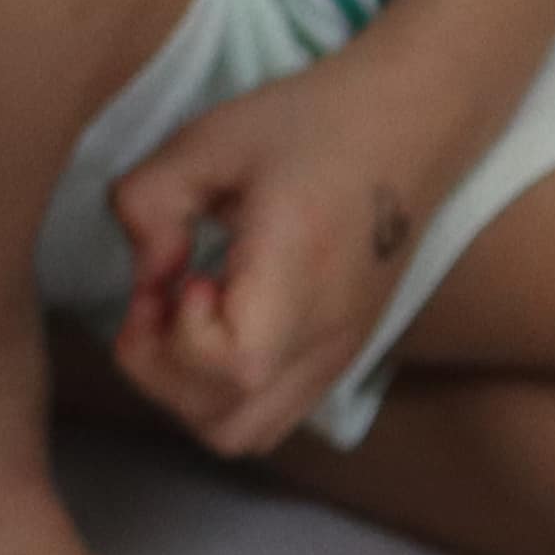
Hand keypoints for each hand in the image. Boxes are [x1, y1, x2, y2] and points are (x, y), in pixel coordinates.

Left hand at [110, 63, 439, 457]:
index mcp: (301, 274)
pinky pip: (272, 410)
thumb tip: (144, 276)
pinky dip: (222, 389)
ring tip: (179, 315)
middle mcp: (329, 332)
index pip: (237, 368)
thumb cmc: (309, 123)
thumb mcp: (209, 138)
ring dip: (188, 389)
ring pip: (248, 431)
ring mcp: (341, 352)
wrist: (409, 126)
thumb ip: (151, 202)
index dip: (177, 340)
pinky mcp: (341, 353)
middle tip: (154, 303)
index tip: (172, 280)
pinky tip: (213, 322)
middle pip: (231, 424)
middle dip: (163, 374)